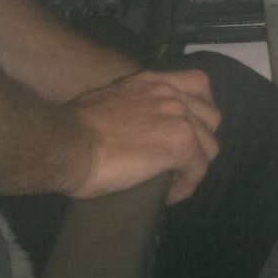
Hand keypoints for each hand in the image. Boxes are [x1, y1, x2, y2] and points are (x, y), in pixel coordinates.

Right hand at [61, 69, 222, 203]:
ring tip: (173, 182)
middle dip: (200, 140)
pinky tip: (168, 196)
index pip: (198, 85)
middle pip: (211, 116)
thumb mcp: (107, 101)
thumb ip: (132, 106)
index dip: (198, 111)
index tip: (186, 130)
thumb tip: (133, 126)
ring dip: (194, 166)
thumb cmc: (72, 128)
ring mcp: (179, 117)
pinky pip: (198, 169)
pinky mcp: (180, 144)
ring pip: (210, 146)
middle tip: (179, 161)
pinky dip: (186, 185)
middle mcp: (171, 93)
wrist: (66, 143)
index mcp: (152, 81)